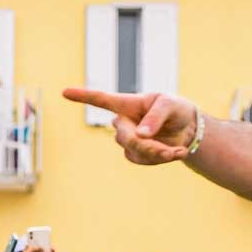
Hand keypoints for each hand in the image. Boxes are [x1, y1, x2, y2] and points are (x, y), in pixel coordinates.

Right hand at [62, 89, 199, 165]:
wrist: (186, 129)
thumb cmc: (175, 109)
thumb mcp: (170, 104)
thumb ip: (155, 117)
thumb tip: (139, 134)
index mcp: (127, 103)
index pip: (101, 100)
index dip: (83, 97)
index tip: (64, 92)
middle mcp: (124, 121)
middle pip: (124, 137)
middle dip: (146, 145)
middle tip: (167, 150)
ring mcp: (128, 139)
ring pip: (133, 150)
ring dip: (156, 153)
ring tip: (175, 150)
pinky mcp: (135, 154)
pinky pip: (141, 160)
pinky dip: (159, 159)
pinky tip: (173, 154)